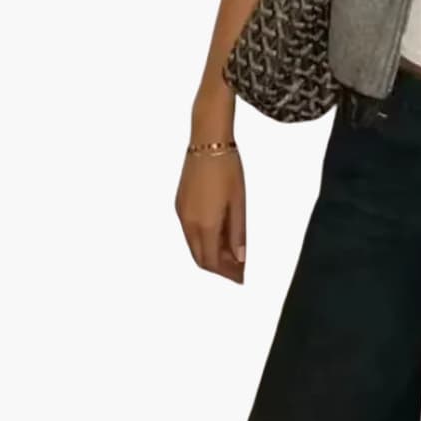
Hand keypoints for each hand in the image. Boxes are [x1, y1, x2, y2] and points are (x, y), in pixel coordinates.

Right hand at [175, 147, 246, 283]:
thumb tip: (240, 258)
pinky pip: (189, 231)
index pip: (212, 262)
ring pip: (194, 245)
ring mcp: (181, 213)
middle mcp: (188, 223)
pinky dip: (203, 240)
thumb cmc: (228, 169)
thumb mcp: (239, 202)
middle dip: (219, 267)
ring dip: (210, 253)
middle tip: (238, 269)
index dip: (227, 273)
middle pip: (200, 257)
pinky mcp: (180, 204)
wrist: (208, 143)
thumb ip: (238, 233)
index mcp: (204, 224)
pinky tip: (219, 235)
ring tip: (232, 253)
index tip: (241, 277)